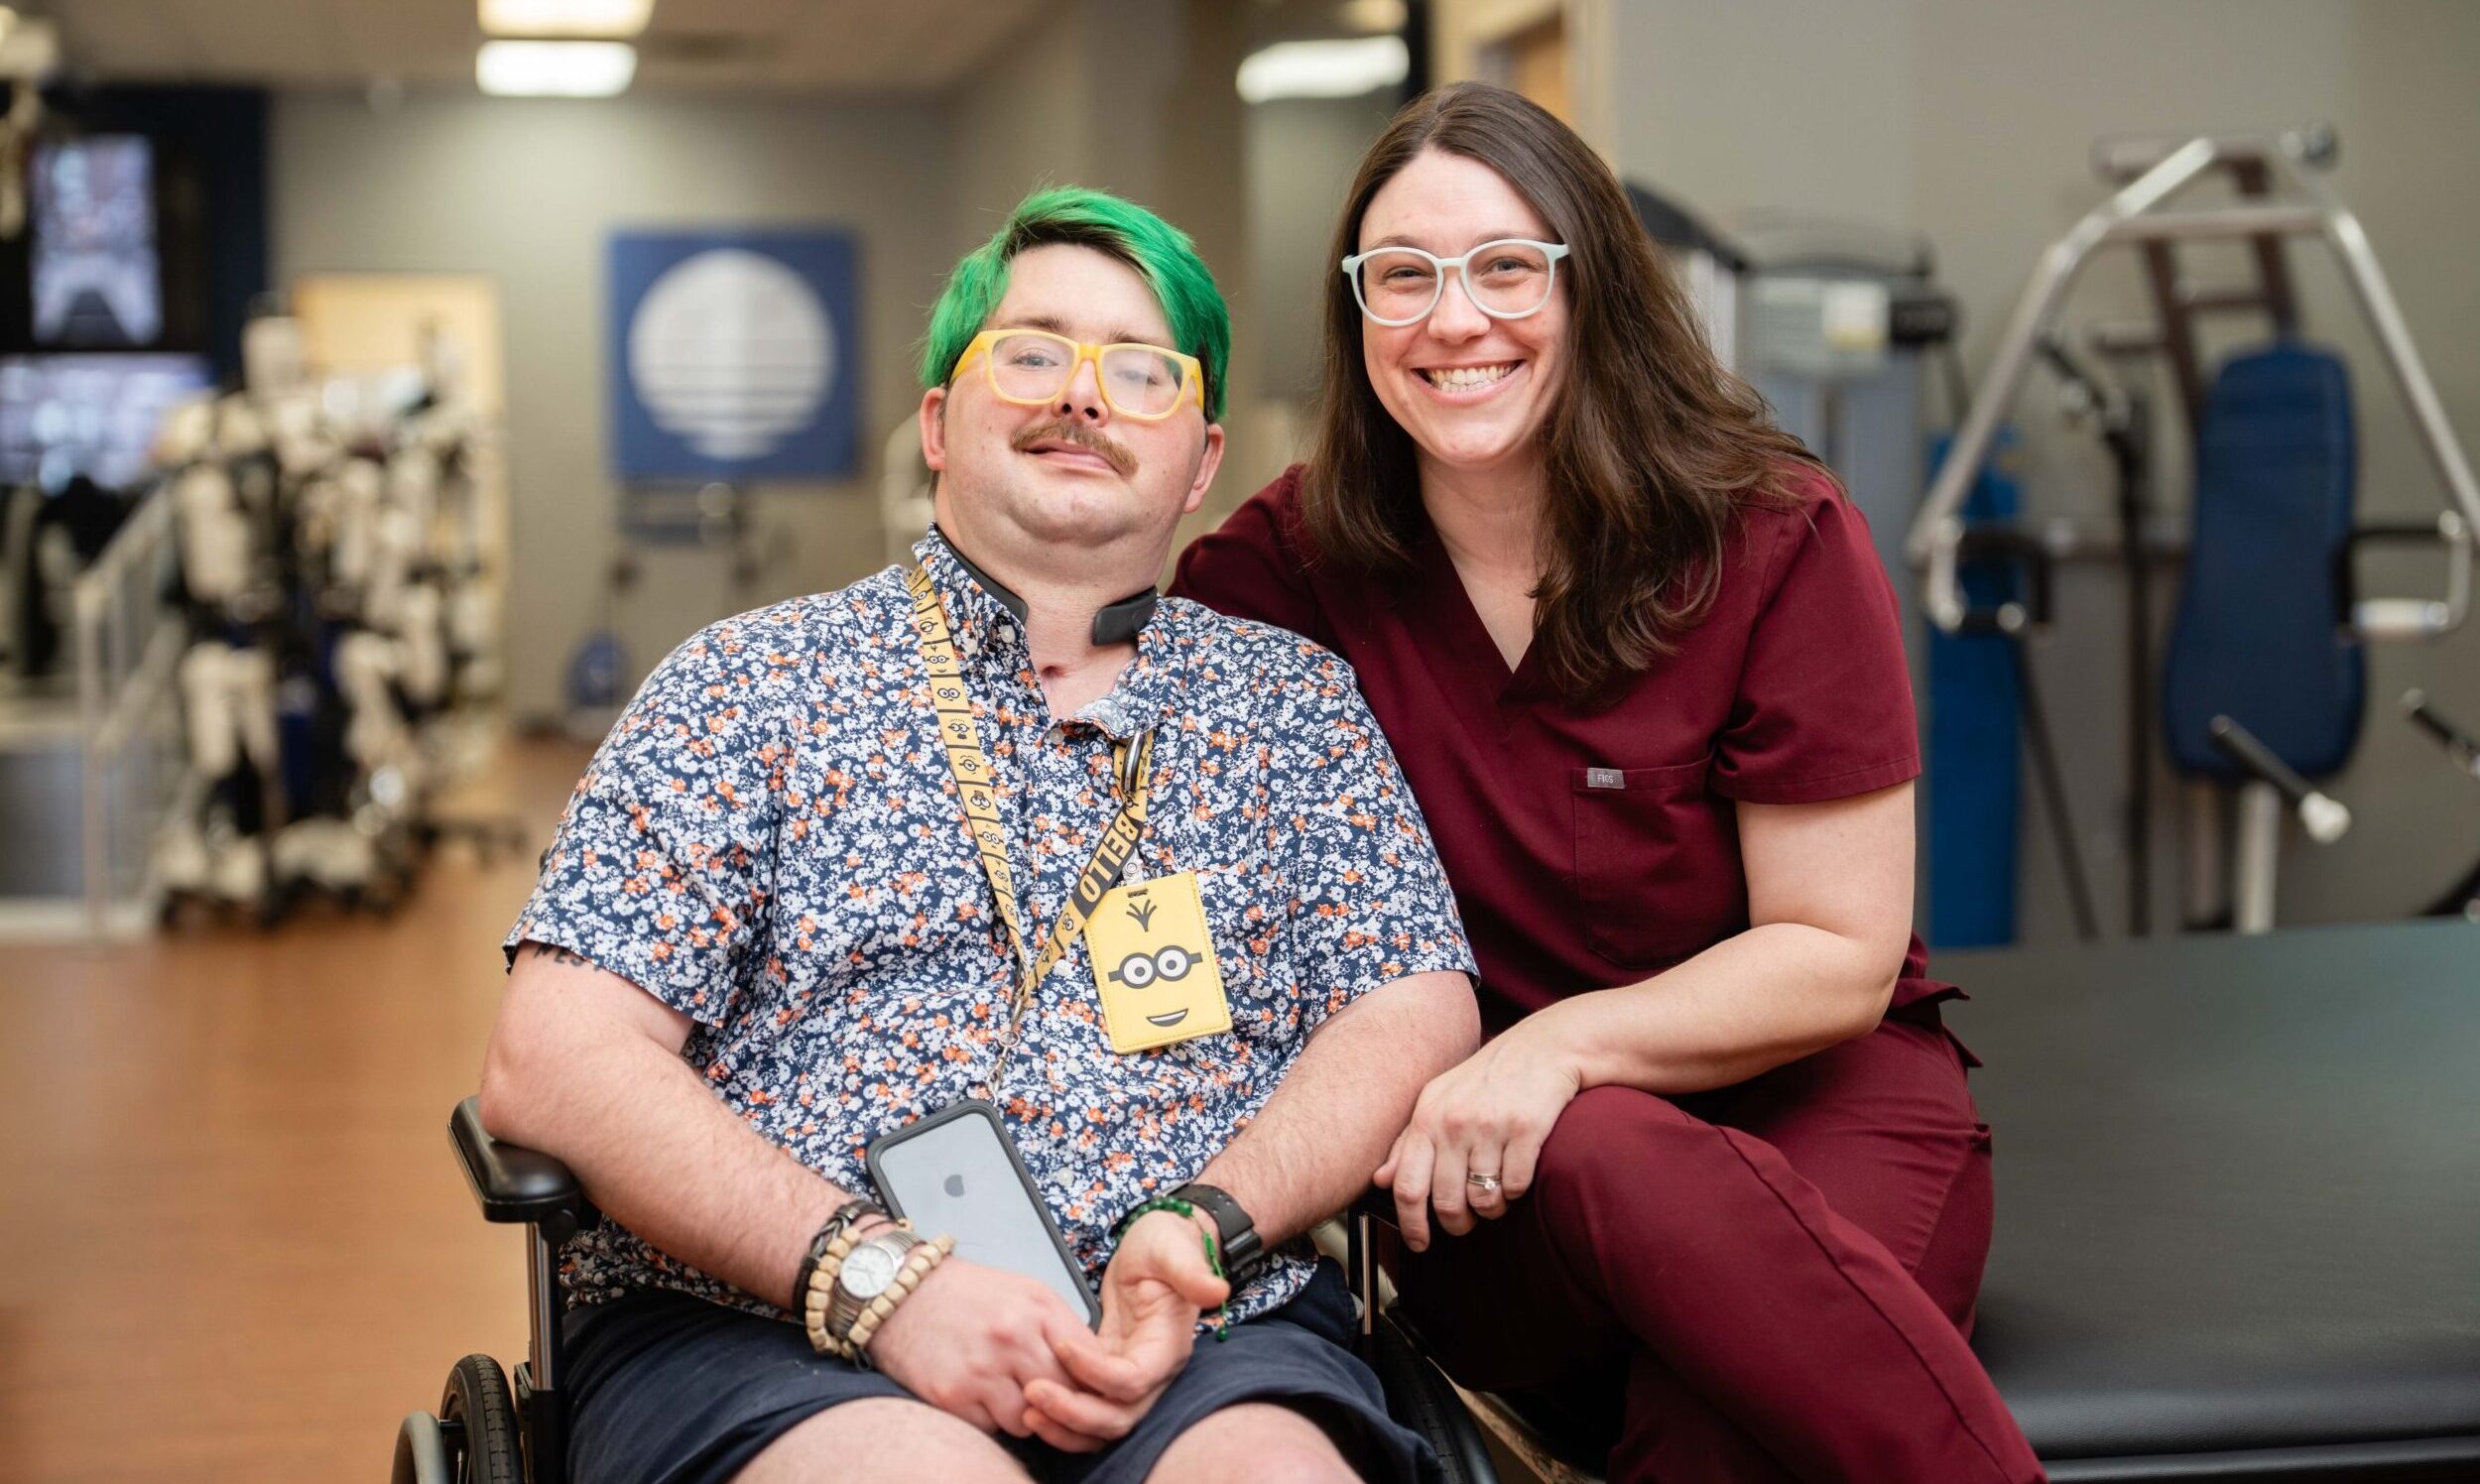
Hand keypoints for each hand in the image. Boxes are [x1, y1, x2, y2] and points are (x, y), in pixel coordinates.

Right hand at [864, 1252, 1112, 1447]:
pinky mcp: (952, 1396)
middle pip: (1065, 1397)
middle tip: (1050, 1398)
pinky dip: (989, 1418)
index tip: (1089, 1389)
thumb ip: (1062, 1328)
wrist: (902, 1293)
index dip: (1094, 1383)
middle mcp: (1013, 1339)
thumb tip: (1096, 1368)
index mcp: (1038, 1310)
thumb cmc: (965, 1294)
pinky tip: (978, 1393)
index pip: (1092, 1364)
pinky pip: (991, 1428)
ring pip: (1029, 1422)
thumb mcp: (1025, 1293)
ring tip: (1006, 1389)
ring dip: (1024, 1415)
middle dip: (1061, 1404)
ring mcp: (982, 1370)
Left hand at [1022, 1208, 1229, 1450]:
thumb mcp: (1175, 1249)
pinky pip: (1088, 1407)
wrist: (1160, 1245)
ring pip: (1102, 1424)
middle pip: (1118, 1418)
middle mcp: (1154, 1372)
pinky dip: (1063, 1415)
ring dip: (1065, 1425)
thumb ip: (1192, 1271)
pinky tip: (1032, 1406)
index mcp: (1169, 1346)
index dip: (1095, 1372)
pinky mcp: (1109, 1371)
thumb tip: (1217, 1291)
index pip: (1132, 1380)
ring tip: (1026, 1411)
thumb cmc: (1167, 1243)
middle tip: (1032, 1392)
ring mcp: (1131, 1376)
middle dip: (1074, 1413)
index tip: (1060, 1344)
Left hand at [1376, 1024, 1580, 1249]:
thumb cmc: (1486, 1079)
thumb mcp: (1438, 1101)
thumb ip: (1408, 1143)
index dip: (1412, 1225)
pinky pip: (1516, 1186)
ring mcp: (1490, 1125)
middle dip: (1458, 1224)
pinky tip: (1517, 1174)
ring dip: (1491, 1209)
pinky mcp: (1527, 1129)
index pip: (1407, 1187)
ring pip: (1484, 1200)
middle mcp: (1454, 1122)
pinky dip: (1517, 1191)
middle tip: (1467, 1222)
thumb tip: (1380, 1180)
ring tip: (1495, 1194)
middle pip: (1447, 1203)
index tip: (1420, 1244)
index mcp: (1426, 1117)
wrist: (1543, 1048)